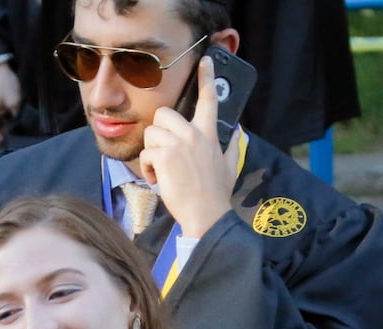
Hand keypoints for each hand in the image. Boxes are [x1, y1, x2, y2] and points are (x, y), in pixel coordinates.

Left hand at [137, 55, 232, 237]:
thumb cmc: (216, 192)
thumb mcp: (229, 165)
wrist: (206, 213)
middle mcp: (194, 134)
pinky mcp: (165, 156)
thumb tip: (237, 134)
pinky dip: (148, 169)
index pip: (209, 99)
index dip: (207, 78)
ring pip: (150, 133)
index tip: (206, 61)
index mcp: (210, 134)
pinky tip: (159, 180)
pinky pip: (145, 154)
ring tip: (163, 169)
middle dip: (157, 131)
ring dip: (151, 152)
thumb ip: (231, 146)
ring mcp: (179, 144)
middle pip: (164, 113)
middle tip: (164, 150)